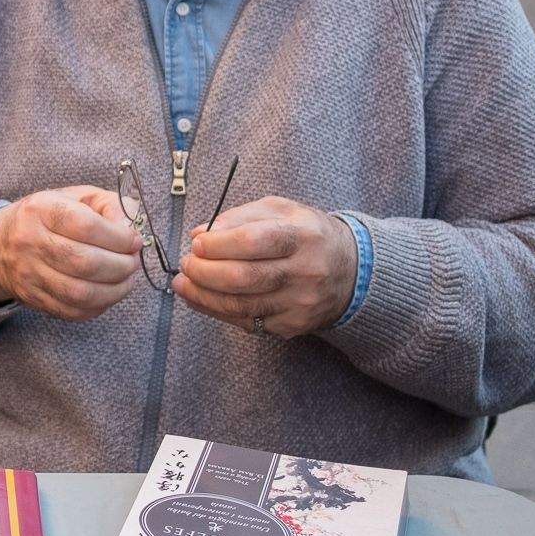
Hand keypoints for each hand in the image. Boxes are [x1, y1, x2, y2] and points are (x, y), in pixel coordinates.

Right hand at [0, 186, 140, 318]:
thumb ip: (111, 205)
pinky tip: (108, 292)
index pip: (86, 226)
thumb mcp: (76, 197)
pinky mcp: (33, 298)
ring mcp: (28, 274)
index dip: (119, 237)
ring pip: (80, 293)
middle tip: (132, 261)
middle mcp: (29, 241)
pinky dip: (99, 305)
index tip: (133, 240)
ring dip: (114, 290)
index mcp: (41, 209)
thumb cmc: (46, 217)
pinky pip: (73, 311)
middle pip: (85, 263)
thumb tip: (131, 229)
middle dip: (121, 265)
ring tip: (125, 279)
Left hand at [175, 197, 357, 337]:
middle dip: (203, 272)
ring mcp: (301, 302)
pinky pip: (247, 321)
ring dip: (203, 295)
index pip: (253, 241)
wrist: (351, 271)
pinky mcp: (294, 325)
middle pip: (243, 278)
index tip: (196, 244)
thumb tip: (200, 234)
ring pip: (241, 305)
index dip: (217, 245)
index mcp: (303, 236)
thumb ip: (239, 217)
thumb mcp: (281, 210)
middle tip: (185, 265)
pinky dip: (217, 311)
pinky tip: (200, 299)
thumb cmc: (307, 234)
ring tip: (183, 283)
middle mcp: (306, 271)